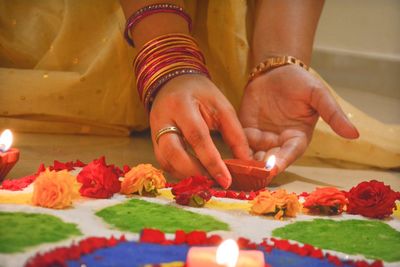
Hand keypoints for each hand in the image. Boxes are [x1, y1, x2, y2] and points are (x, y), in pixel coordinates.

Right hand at [150, 74, 250, 187]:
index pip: (197, 137)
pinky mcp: (153, 141)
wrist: (174, 82)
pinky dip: (179, 172)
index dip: (212, 161)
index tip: (226, 180)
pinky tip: (195, 174)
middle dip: (195, 172)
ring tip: (207, 181)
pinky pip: (164, 162)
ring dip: (186, 175)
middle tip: (214, 183)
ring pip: (165, 161)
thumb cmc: (201, 93)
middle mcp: (162, 119)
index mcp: (181, 105)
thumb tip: (246, 163)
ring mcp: (154, 131)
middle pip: (173, 153)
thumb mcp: (221, 106)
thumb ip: (235, 134)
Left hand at [239, 65, 358, 172]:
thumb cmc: (300, 82)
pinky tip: (229, 154)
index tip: (273, 168)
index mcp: (298, 137)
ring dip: (247, 162)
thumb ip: (333, 114)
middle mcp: (279, 142)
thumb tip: (355, 135)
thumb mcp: (318, 95)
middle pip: (270, 159)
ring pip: (254, 155)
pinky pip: (241, 143)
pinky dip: (236, 150)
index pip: (290, 153)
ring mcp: (262, 138)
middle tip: (250, 173)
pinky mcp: (247, 130)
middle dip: (261, 166)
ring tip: (237, 167)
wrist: (275, 70)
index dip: (282, 161)